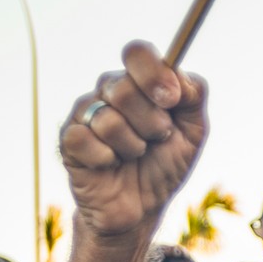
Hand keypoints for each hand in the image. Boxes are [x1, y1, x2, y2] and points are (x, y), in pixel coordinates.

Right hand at [59, 41, 207, 236]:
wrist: (143, 208)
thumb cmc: (165, 163)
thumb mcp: (193, 130)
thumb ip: (194, 94)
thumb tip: (176, 78)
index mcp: (138, 81)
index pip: (137, 53)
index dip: (154, 74)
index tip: (171, 100)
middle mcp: (109, 91)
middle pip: (124, 88)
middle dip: (150, 122)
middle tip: (156, 138)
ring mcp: (85, 114)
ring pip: (107, 119)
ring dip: (132, 146)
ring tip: (134, 155)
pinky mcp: (68, 140)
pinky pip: (84, 139)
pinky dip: (106, 158)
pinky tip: (110, 165)